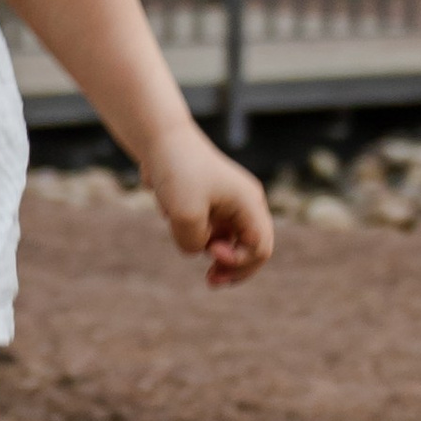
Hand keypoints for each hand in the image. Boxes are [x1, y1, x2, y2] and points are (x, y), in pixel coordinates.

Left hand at [144, 124, 273, 286]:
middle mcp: (244, 203)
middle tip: (210, 281)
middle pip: (249, 248)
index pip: (260, 248)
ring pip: (224, 241)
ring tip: (184, 236)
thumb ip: (193, 244)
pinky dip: (192, 233)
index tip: (211, 253)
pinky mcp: (208, 202)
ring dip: (207, 249)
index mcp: (249, 203)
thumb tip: (198, 248)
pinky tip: (172, 214)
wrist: (159, 138)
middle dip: (231, 267)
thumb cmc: (177, 171)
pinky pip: (206, 229)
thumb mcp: (184, 215)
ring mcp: (227, 203)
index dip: (239, 262)